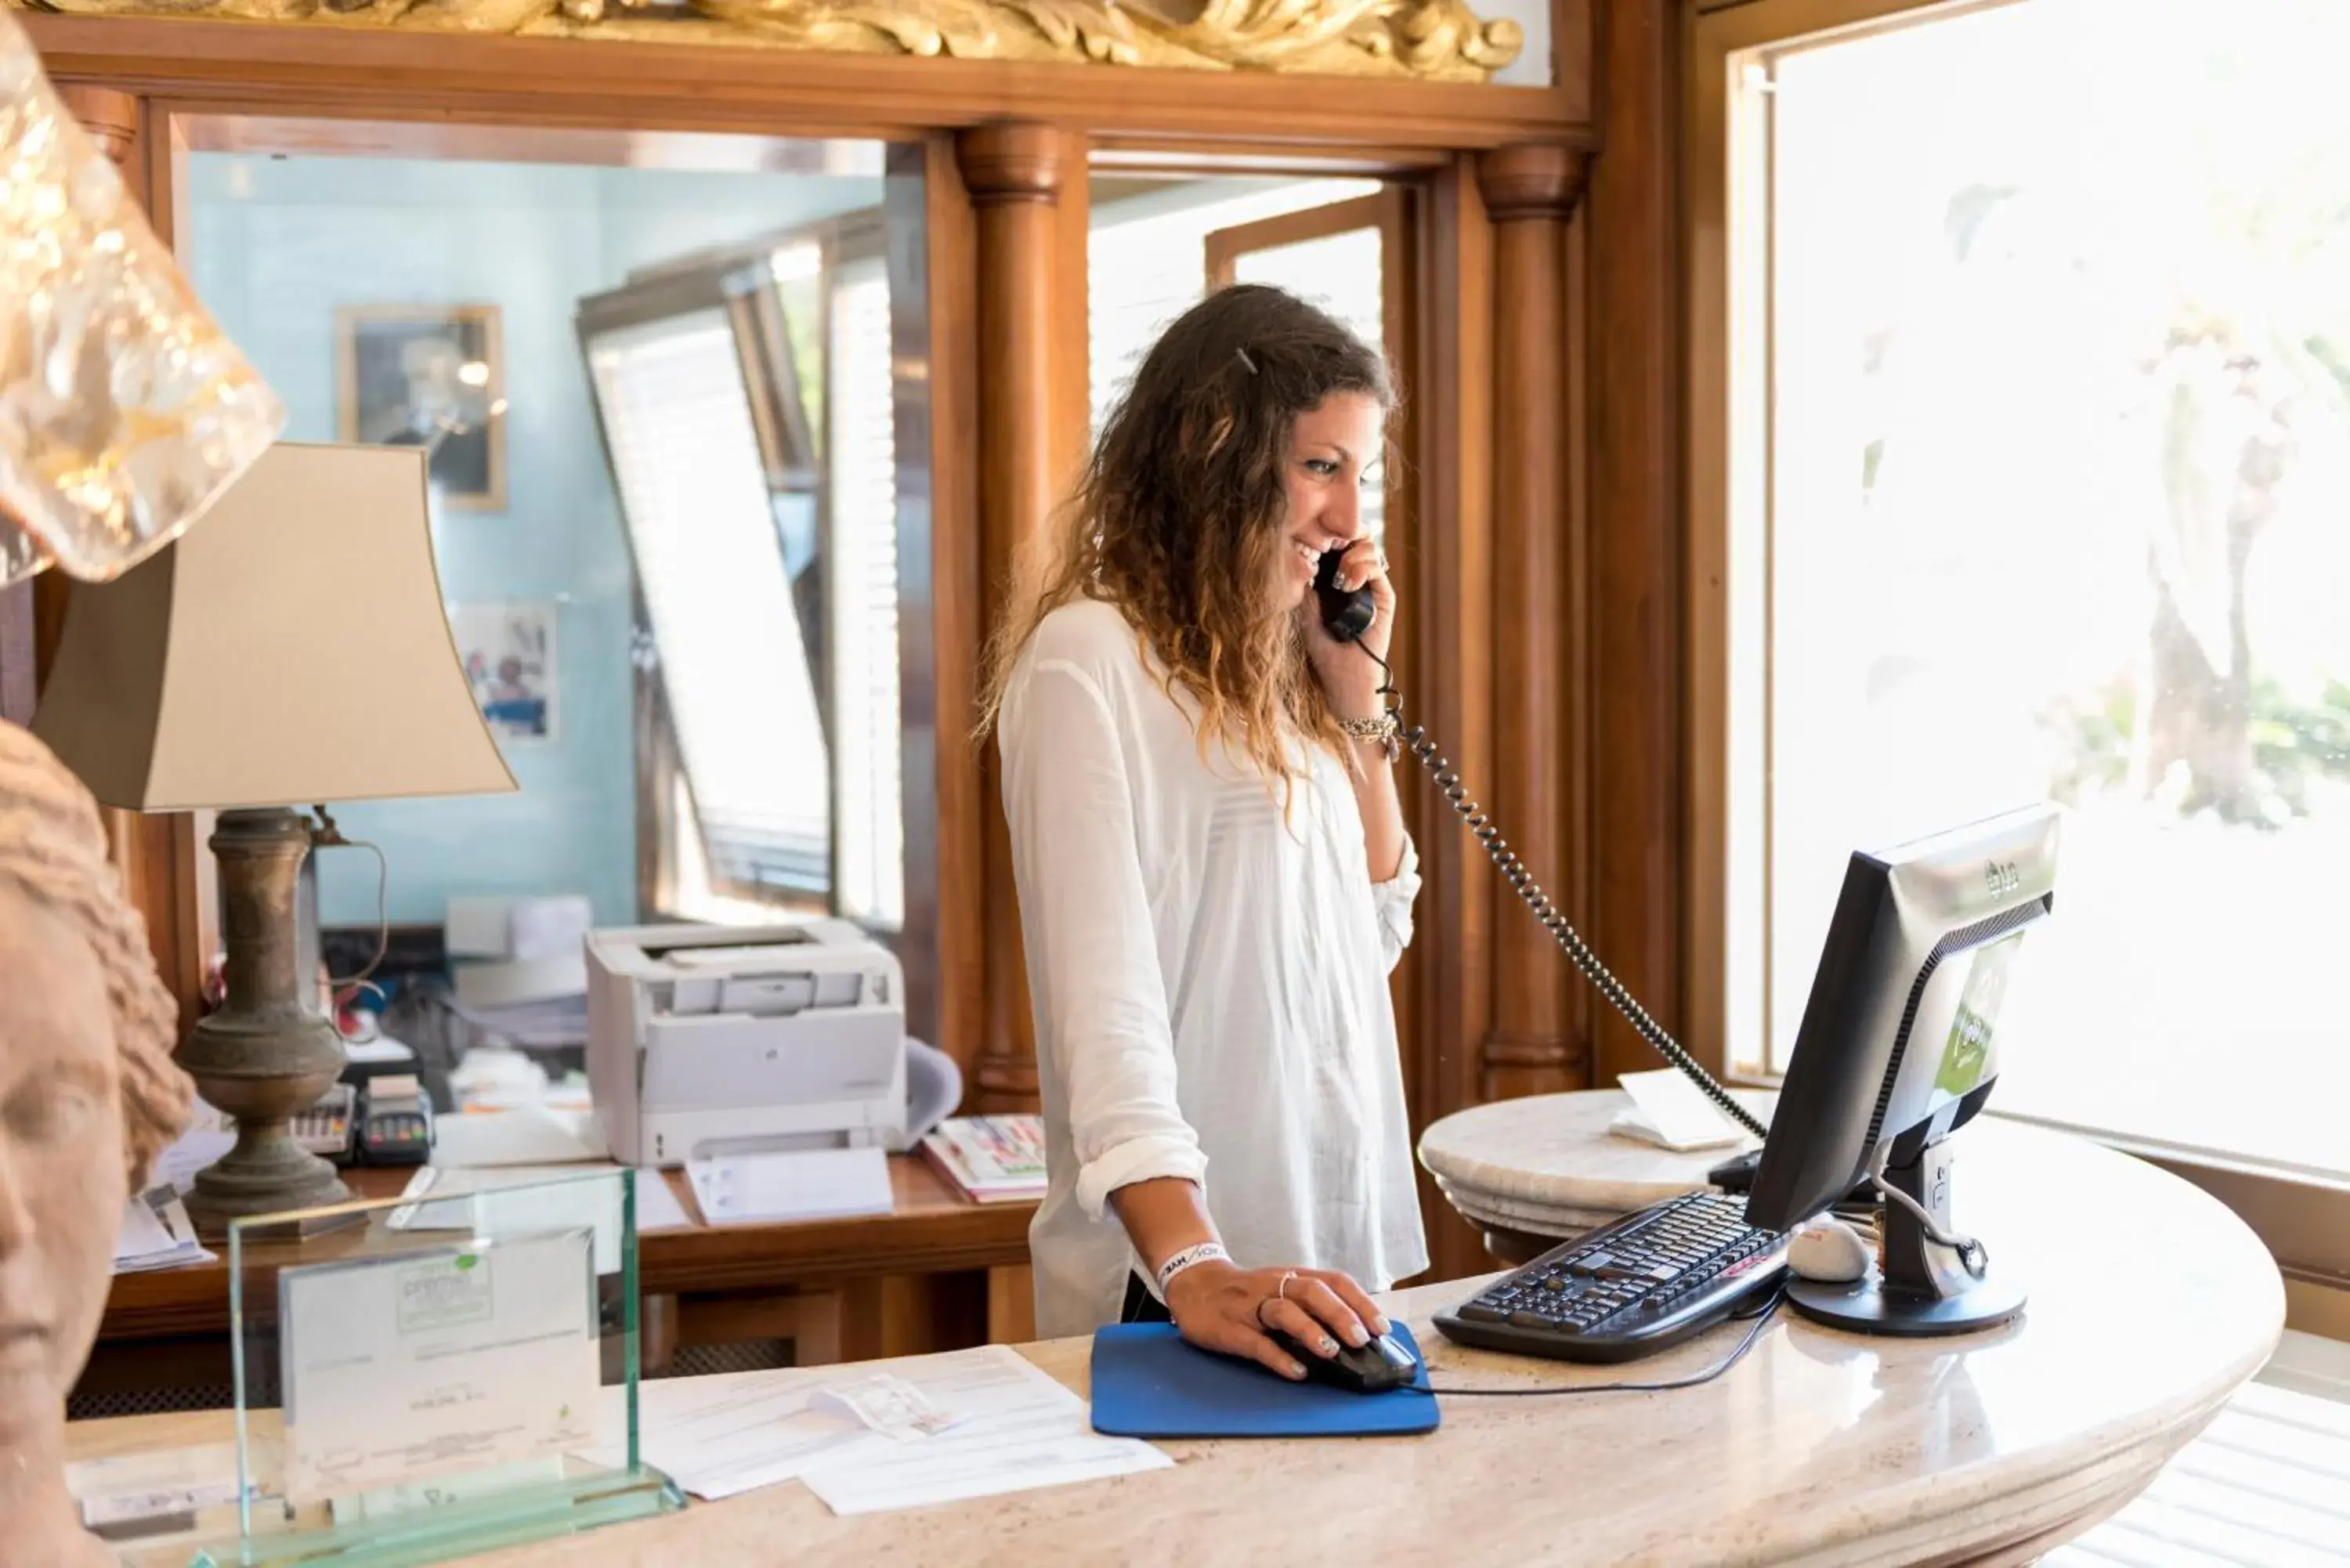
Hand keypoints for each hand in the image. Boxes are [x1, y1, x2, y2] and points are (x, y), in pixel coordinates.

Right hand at [1161, 1260, 1392, 1379]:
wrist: (1193, 1284)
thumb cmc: (1247, 1292)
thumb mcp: (1280, 1288)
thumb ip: (1311, 1305)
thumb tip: (1353, 1335)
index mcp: (1292, 1276)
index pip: (1333, 1281)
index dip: (1360, 1302)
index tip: (1381, 1327)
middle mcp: (1275, 1286)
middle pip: (1312, 1292)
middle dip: (1340, 1314)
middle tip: (1360, 1339)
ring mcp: (1251, 1306)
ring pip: (1284, 1311)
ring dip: (1310, 1330)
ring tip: (1330, 1351)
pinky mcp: (1230, 1328)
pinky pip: (1256, 1343)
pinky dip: (1278, 1357)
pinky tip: (1296, 1372)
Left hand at [1299, 535, 1394, 721]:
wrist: (1344, 679)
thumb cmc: (1322, 652)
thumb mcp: (1304, 614)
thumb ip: (1303, 587)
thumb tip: (1298, 556)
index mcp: (1335, 581)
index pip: (1336, 545)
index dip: (1327, 535)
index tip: (1311, 537)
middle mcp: (1355, 580)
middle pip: (1355, 541)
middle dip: (1342, 536)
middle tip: (1328, 545)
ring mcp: (1371, 587)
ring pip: (1369, 549)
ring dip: (1352, 553)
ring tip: (1337, 576)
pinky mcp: (1384, 598)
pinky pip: (1378, 568)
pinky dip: (1363, 567)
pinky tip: (1347, 583)